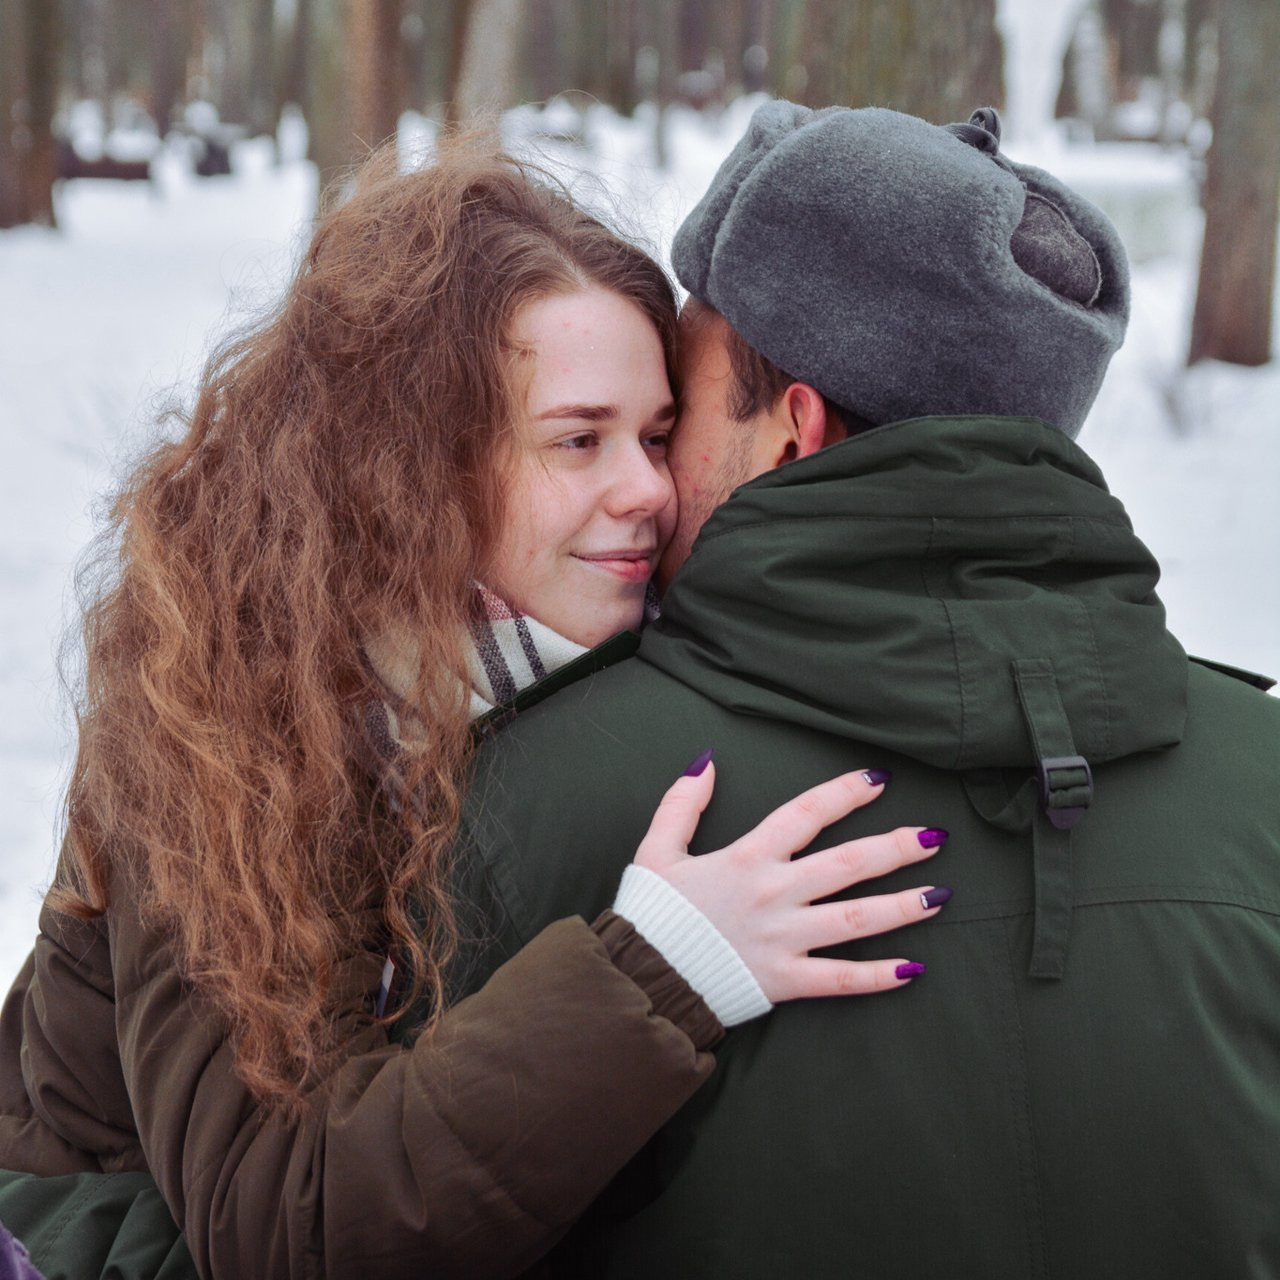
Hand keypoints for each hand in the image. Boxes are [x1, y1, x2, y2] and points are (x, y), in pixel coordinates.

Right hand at [632, 759, 946, 1000]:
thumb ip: (682, 804)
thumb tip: (708, 762)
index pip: (806, 814)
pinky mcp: (785, 980)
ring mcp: (784, 938)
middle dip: (895, 847)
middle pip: (848, 864)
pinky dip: (878, 976)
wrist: (642, 976)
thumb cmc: (652, 914)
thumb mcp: (656, 849)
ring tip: (941, 895)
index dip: (845, 793)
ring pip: (856, 919)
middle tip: (934, 837)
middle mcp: (774, 893)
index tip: (879, 781)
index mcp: (747, 857)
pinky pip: (840, 979)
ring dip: (902, 906)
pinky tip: (912, 968)